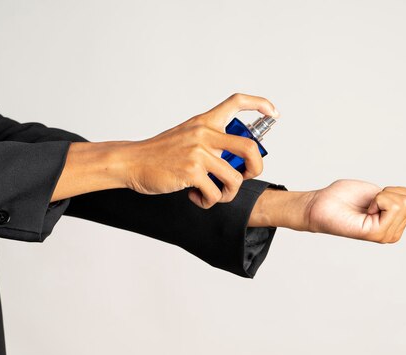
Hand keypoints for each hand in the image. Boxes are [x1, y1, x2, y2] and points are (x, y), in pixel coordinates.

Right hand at [123, 93, 278, 208]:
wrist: (132, 162)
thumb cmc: (160, 153)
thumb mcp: (186, 135)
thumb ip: (209, 141)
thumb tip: (234, 159)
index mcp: (204, 122)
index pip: (236, 102)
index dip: (260, 104)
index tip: (273, 112)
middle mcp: (204, 134)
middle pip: (250, 148)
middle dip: (256, 169)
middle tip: (244, 177)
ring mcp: (198, 153)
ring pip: (234, 179)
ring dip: (228, 194)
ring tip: (214, 194)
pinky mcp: (191, 172)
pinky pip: (215, 193)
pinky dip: (209, 201)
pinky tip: (196, 197)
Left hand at [304, 179, 405, 242]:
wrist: (321, 204)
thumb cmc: (345, 197)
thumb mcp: (379, 193)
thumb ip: (401, 198)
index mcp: (396, 224)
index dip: (395, 190)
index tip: (376, 197)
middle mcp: (394, 234)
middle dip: (390, 192)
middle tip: (369, 202)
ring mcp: (386, 236)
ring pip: (403, 202)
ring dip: (382, 196)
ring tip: (366, 207)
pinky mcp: (376, 234)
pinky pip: (392, 205)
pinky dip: (378, 199)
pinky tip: (365, 210)